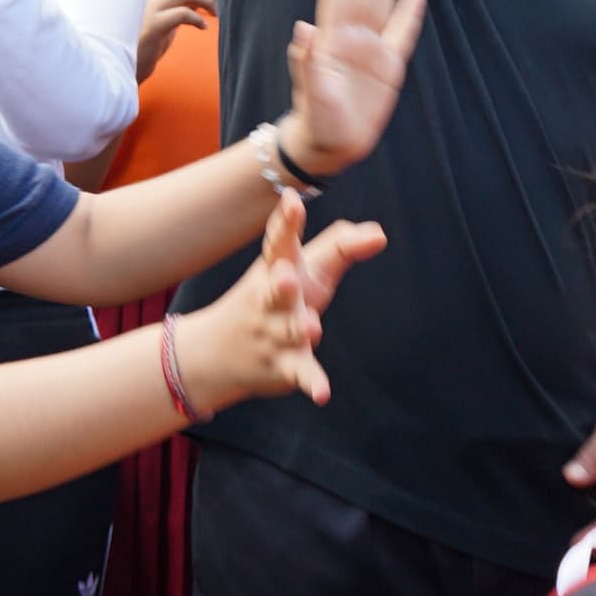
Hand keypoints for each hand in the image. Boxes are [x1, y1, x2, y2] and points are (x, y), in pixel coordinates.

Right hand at [135, 0, 216, 82]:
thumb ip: (181, 5)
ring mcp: (149, 8)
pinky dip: (198, 19)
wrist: (123, 66)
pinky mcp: (154, 25)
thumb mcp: (165, 21)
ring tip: (216, 13)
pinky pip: (183, 14)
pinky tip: (203, 27)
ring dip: (208, 1)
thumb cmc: (146, 44)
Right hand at [174, 197, 386, 408]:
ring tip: (311, 327)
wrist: (216, 353)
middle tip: (286, 277)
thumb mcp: (303, 267)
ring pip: (288, 331)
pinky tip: (323, 394)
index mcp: (275, 267)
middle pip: (275, 288)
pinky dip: (311, 382)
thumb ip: (339, 246)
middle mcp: (270, 298)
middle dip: (280, 284)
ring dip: (298, 329)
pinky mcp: (284, 365)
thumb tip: (379, 233)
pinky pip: (300, 372)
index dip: (286, 222)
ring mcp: (274, 333)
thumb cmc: (275, 298)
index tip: (291, 201)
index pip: (278, 242)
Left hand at [277, 0, 426, 178]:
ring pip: (380, 3)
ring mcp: (371, 49)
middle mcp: (352, 37)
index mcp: (331, 39)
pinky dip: (408, 15)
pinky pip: (402, 35)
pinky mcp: (389, 67)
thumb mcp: (311, 92)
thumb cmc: (316, 118)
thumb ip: (307, 62)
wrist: (331, 144)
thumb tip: (303, 29)